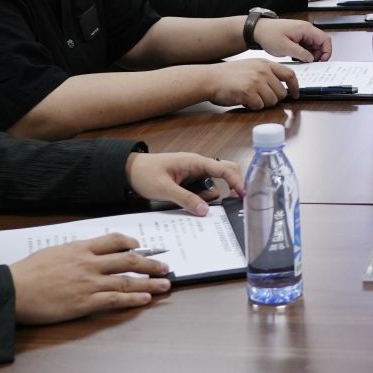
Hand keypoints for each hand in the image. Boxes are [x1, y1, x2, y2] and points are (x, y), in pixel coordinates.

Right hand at [9, 233, 170, 324]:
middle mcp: (89, 263)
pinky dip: (133, 299)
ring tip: (165, 284)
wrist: (14, 290)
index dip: (131, 243)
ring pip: (127, 281)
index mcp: (80, 248)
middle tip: (165, 267)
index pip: (114, 240)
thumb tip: (85, 253)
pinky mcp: (85, 302)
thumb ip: (73, 252)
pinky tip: (145, 299)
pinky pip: (115, 299)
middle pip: (128, 260)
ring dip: (149, 282)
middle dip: (150, 263)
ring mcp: (89, 283)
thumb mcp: (52, 252)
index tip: (141, 245)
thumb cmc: (27, 272)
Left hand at [126, 151, 243, 214]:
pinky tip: (197, 207)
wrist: (127, 170)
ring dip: (213, 196)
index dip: (237, 182)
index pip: (224, 169)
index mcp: (195, 162)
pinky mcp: (189, 181)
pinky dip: (204, 198)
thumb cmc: (144, 173)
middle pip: (226, 171)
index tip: (244, 195)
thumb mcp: (164, 188)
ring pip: (214, 183)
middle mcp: (198, 166)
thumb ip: (185, 199)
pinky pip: (203, 189)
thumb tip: (205, 211)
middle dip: (233, 185)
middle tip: (235, 202)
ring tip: (201, 207)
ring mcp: (194, 173)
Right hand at [207, 60, 299, 108]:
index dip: (295, 87)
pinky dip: (252, 106)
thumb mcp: (251, 66)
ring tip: (251, 97)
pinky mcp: (248, 92)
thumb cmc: (228, 75)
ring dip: (262, 103)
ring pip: (272, 101)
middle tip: (261, 98)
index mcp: (265, 64)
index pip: (289, 75)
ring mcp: (256, 81)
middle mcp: (263, 71)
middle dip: (273, 99)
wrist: (209, 78)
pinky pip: (259, 106)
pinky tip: (244, 99)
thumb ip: (266, 73)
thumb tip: (281, 87)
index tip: (295, 94)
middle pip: (281, 93)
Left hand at [256, 18, 332, 61]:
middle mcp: (305, 30)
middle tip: (310, 64)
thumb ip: (301, 53)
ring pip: (313, 46)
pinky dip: (304, 54)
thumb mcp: (285, 47)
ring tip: (301, 61)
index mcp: (305, 29)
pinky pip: (306, 47)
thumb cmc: (268, 34)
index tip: (322, 61)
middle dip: (318, 55)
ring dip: (310, 55)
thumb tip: (311, 59)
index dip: (327, 51)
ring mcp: (301, 33)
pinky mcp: (296, 37)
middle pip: (320, 43)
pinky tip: (296, 58)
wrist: (257, 30)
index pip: (325, 39)